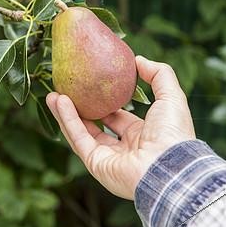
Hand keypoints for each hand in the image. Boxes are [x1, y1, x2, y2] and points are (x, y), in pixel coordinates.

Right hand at [46, 55, 195, 199]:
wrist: (169, 166)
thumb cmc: (173, 132)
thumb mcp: (171, 96)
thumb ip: (159, 75)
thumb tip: (139, 60)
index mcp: (142, 135)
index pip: (119, 118)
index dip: (105, 102)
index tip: (92, 86)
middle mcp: (124, 148)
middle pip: (96, 126)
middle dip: (80, 108)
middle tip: (67, 89)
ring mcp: (109, 158)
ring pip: (83, 132)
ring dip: (66, 113)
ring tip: (52, 93)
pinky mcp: (96, 165)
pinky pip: (79, 139)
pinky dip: (68, 120)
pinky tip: (58, 101)